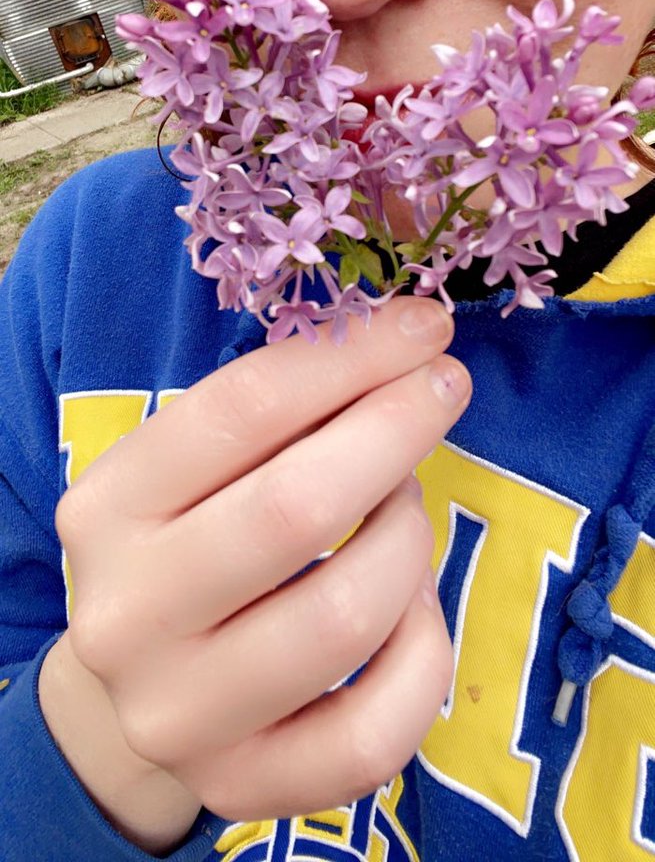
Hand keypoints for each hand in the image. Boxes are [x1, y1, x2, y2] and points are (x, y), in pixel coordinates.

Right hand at [52, 298, 470, 825]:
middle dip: (396, 430)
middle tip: (444, 390)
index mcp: (107, 509)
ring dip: (407, 540)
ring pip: (346, 616)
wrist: (134, 690)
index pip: (242, 410)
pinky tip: (412, 607)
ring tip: (406, 509)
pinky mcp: (243, 785)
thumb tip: (406, 344)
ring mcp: (181, 715)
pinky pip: (376, 730)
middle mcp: (127, 615)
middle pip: (296, 509)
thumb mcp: (197, 469)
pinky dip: (422, 650)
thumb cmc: (188, 543)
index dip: (352, 357)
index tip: (425, 328)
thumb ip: (280, 413)